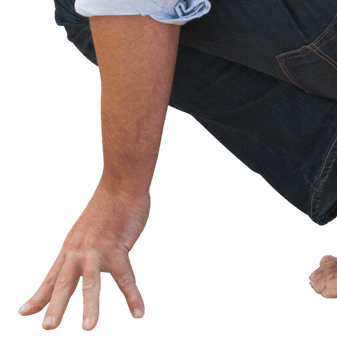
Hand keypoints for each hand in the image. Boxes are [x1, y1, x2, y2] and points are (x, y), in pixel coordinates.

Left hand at [17, 182, 150, 329]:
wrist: (122, 182)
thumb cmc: (108, 204)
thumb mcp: (86, 229)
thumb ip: (83, 249)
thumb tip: (82, 265)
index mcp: (71, 247)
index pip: (52, 275)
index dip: (39, 295)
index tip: (24, 312)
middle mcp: (79, 249)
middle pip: (64, 281)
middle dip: (55, 306)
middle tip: (47, 328)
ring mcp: (97, 249)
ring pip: (92, 281)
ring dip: (90, 306)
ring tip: (88, 328)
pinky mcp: (118, 247)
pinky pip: (126, 277)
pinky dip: (133, 296)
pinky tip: (138, 313)